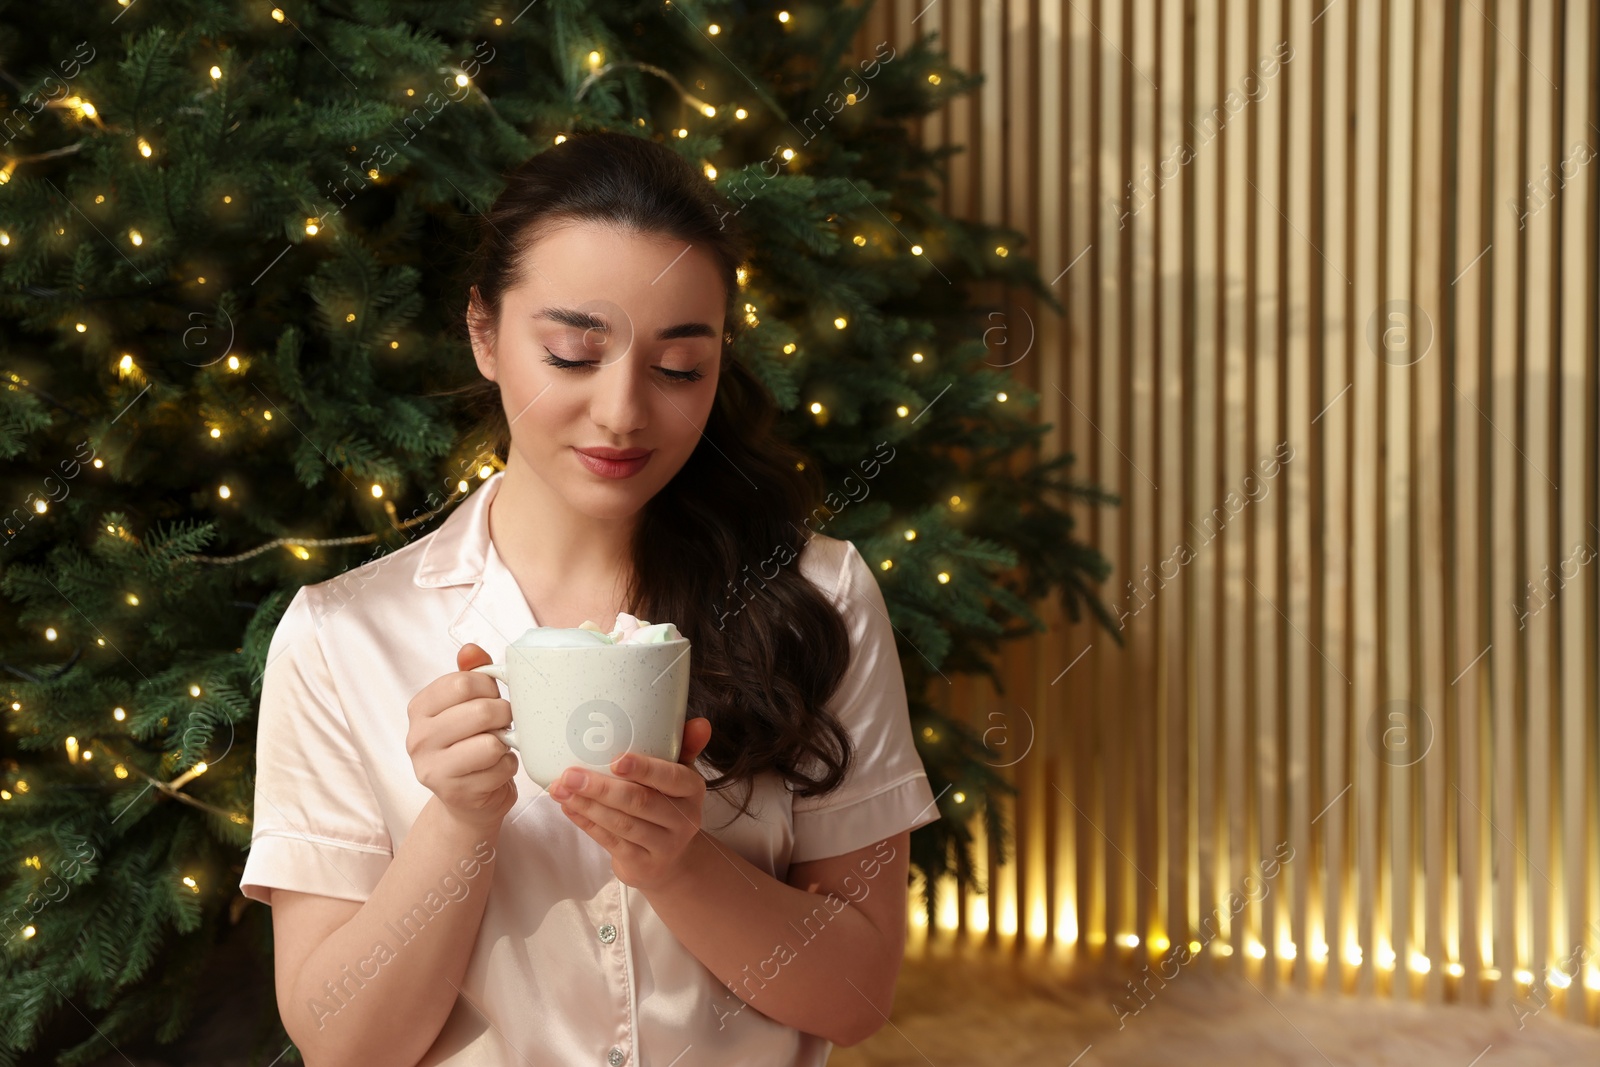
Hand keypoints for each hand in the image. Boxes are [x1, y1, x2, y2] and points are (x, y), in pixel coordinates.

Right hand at [405, 642, 518, 829]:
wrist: (468, 800)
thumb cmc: (471, 743)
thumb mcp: (467, 705)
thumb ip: (470, 674)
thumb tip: (470, 649)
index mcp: (419, 708)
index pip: (462, 682)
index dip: (489, 687)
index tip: (492, 696)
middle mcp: (418, 738)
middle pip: (480, 711)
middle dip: (504, 714)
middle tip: (504, 722)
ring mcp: (433, 769)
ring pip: (491, 743)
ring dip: (506, 743)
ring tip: (498, 746)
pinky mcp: (455, 793)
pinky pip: (500, 769)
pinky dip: (508, 767)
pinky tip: (496, 770)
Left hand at [548, 717, 713, 890]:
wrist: (672, 860)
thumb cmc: (668, 804)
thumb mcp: (679, 775)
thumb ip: (686, 746)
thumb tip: (701, 723)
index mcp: (693, 790)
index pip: (672, 778)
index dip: (644, 769)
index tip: (616, 760)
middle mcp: (684, 819)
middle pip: (640, 802)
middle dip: (602, 787)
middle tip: (570, 774)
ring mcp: (664, 845)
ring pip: (621, 823)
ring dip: (587, 805)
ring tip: (560, 789)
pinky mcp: (642, 865)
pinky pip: (610, 841)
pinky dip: (586, 823)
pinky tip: (569, 807)